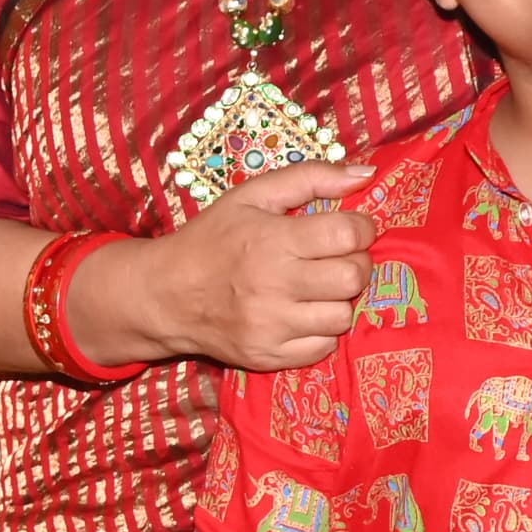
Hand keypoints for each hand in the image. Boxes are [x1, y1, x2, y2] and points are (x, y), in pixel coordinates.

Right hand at [91, 163, 380, 371]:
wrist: (165, 294)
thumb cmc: (213, 238)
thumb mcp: (253, 195)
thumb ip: (310, 177)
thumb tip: (366, 174)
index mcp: (272, 239)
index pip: (348, 235)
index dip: (361, 228)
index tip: (351, 228)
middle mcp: (274, 285)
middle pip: (353, 277)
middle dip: (355, 263)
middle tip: (336, 258)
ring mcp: (272, 326)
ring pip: (342, 316)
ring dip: (338, 299)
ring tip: (317, 287)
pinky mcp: (269, 356)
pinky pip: (323, 347)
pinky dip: (320, 330)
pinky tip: (301, 313)